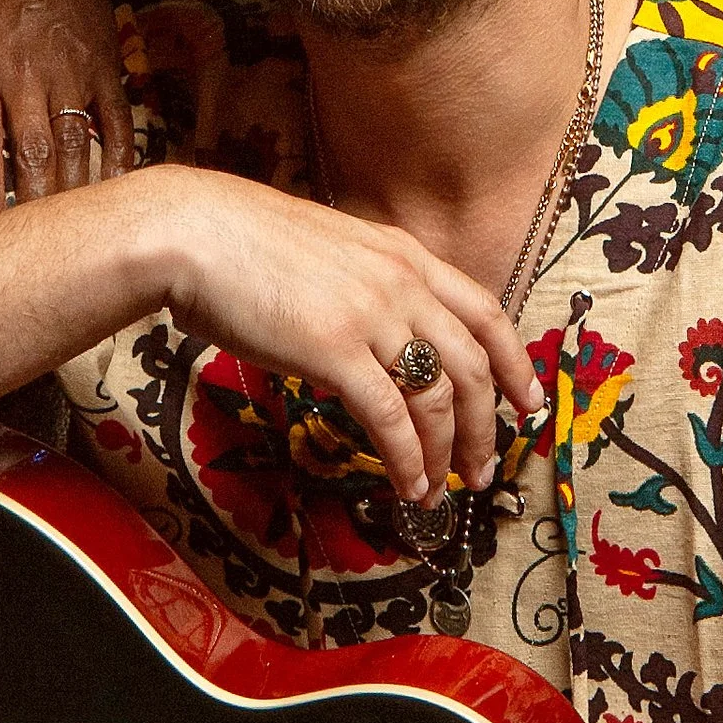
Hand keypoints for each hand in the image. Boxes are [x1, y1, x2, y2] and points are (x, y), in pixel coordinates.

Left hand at [0, 0, 133, 216]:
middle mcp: (24, 74)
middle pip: (31, 147)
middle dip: (32, 197)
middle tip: (33, 240)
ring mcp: (69, 73)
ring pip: (72, 140)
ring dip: (70, 186)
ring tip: (67, 226)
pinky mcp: (105, 70)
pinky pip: (115, 121)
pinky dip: (116, 157)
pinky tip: (110, 189)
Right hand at [156, 168, 542, 501]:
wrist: (194, 233)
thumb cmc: (245, 245)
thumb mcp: (331, 253)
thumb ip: (368, 290)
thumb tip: (379, 346)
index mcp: (404, 254)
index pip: (484, 312)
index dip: (514, 363)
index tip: (529, 402)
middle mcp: (401, 281)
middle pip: (473, 364)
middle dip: (485, 426)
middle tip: (482, 469)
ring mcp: (371, 314)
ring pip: (437, 397)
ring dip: (445, 453)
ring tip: (440, 489)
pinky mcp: (334, 349)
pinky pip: (389, 417)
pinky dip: (406, 459)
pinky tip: (406, 485)